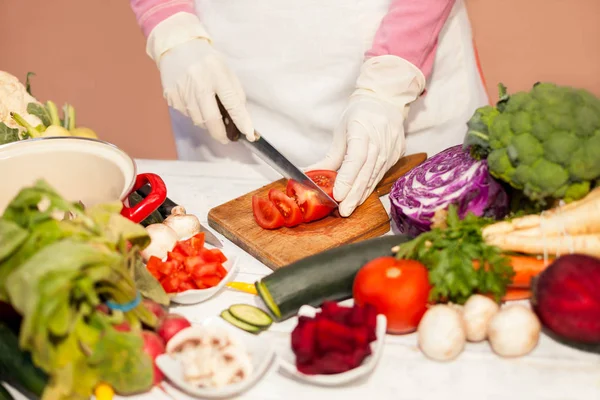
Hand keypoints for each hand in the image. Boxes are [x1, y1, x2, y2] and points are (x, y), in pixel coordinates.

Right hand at [146, 13, 254, 143]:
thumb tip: (241, 117)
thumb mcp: (225, 70)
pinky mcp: (171, 96)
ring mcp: (183, 91)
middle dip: (221, 134)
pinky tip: (194, 102)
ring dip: (207, 123)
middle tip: (226, 138)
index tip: (249, 134)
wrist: (176, 45)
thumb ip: (235, 92)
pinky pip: (187, 115)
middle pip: (212, 119)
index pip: (232, 103)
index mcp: (217, 74)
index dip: (242, 121)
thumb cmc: (205, 60)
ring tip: (209, 112)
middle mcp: (199, 83)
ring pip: (198, 120)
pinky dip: (194, 114)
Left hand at [308, 55, 425, 216]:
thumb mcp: (341, 131)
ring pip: (374, 177)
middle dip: (354, 194)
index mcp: (363, 131)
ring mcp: (390, 150)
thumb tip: (310, 175)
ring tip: (349, 208)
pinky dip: (369, 187)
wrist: (386, 102)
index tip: (339, 194)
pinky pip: (380, 175)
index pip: (355, 158)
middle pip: (366, 172)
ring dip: (361, 194)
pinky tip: (360, 198)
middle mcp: (380, 142)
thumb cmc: (360, 115)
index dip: (347, 178)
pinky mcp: (395, 156)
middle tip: (344, 210)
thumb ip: (330, 157)